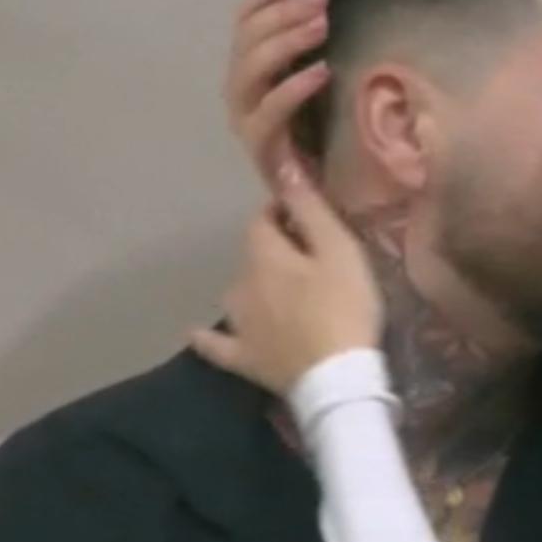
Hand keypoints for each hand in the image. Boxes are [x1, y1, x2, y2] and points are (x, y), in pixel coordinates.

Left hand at [191, 165, 385, 395]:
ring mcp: (238, 325)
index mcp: (264, 255)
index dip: (283, 213)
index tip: (307, 217)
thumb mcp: (339, 250)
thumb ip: (310, 207)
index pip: (262, 220)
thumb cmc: (344, 307)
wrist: (337, 378)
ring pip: (239, 294)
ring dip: (255, 288)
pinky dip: (207, 338)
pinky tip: (196, 334)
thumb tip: (284, 163)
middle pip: (253, 257)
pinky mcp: (243, 359)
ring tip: (283, 294)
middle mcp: (241, 285)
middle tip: (309, 261)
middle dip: (275, 252)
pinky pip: (216, 345)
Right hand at [225, 0, 331, 189]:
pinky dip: (293, 89)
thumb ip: (310, 45)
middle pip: (245, 39)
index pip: (245, 18)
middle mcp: (239, 90)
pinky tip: (321, 71)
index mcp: (248, 68)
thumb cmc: (322, 133)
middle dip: (282, 12)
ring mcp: (246, 119)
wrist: (318, 193)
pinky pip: (268, 113)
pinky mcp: (260, 148)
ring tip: (321, 26)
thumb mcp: (316, 79)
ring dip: (285, 42)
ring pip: (249, 71)